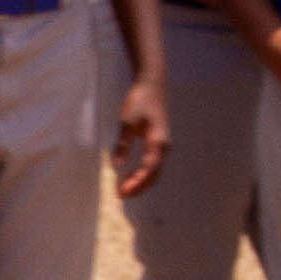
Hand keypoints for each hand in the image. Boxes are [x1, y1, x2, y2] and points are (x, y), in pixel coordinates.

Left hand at [112, 77, 167, 198]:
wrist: (153, 84)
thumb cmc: (140, 100)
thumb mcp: (128, 121)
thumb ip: (123, 144)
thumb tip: (116, 165)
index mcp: (158, 142)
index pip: (149, 169)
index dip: (136, 183)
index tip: (122, 192)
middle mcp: (164, 146)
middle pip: (154, 175)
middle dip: (139, 187)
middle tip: (120, 195)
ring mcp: (163, 144)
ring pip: (155, 171)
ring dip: (141, 182)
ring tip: (125, 190)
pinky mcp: (159, 141)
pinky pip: (153, 164)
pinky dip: (144, 174)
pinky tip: (132, 177)